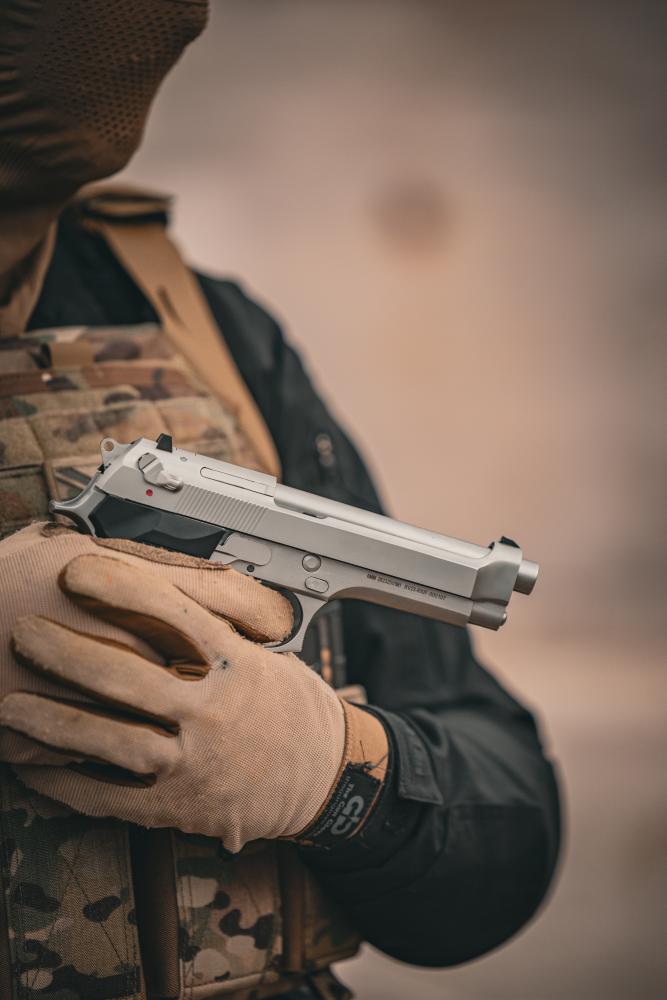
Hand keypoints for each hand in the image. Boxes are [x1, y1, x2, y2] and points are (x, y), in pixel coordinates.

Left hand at [0, 523, 386, 850]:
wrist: (325, 779)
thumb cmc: (291, 708)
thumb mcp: (267, 653)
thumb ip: (219, 622)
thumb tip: (166, 580)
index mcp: (237, 664)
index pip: (175, 614)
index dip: (121, 588)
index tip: (76, 569)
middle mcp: (215, 711)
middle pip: (129, 678)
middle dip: (68, 653)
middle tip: (23, 633)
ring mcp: (195, 763)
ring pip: (112, 742)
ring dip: (54, 724)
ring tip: (9, 706)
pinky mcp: (178, 807)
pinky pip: (111, 798)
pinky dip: (65, 784)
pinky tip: (31, 767)